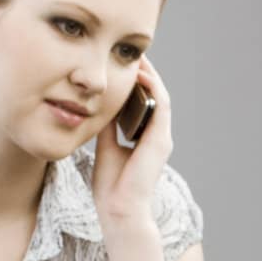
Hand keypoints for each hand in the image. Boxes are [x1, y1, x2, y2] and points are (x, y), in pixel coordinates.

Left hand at [91, 55, 173, 230]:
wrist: (118, 208)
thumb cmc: (110, 185)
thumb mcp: (105, 146)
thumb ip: (108, 126)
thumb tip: (99, 105)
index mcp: (145, 137)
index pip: (144, 102)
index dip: (135, 82)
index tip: (121, 64)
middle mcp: (158, 134)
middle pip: (155, 94)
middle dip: (144, 72)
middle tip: (130, 51)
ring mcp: (162, 136)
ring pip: (161, 95)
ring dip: (150, 74)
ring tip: (136, 56)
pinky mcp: (161, 139)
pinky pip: (161, 105)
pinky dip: (153, 87)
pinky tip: (141, 73)